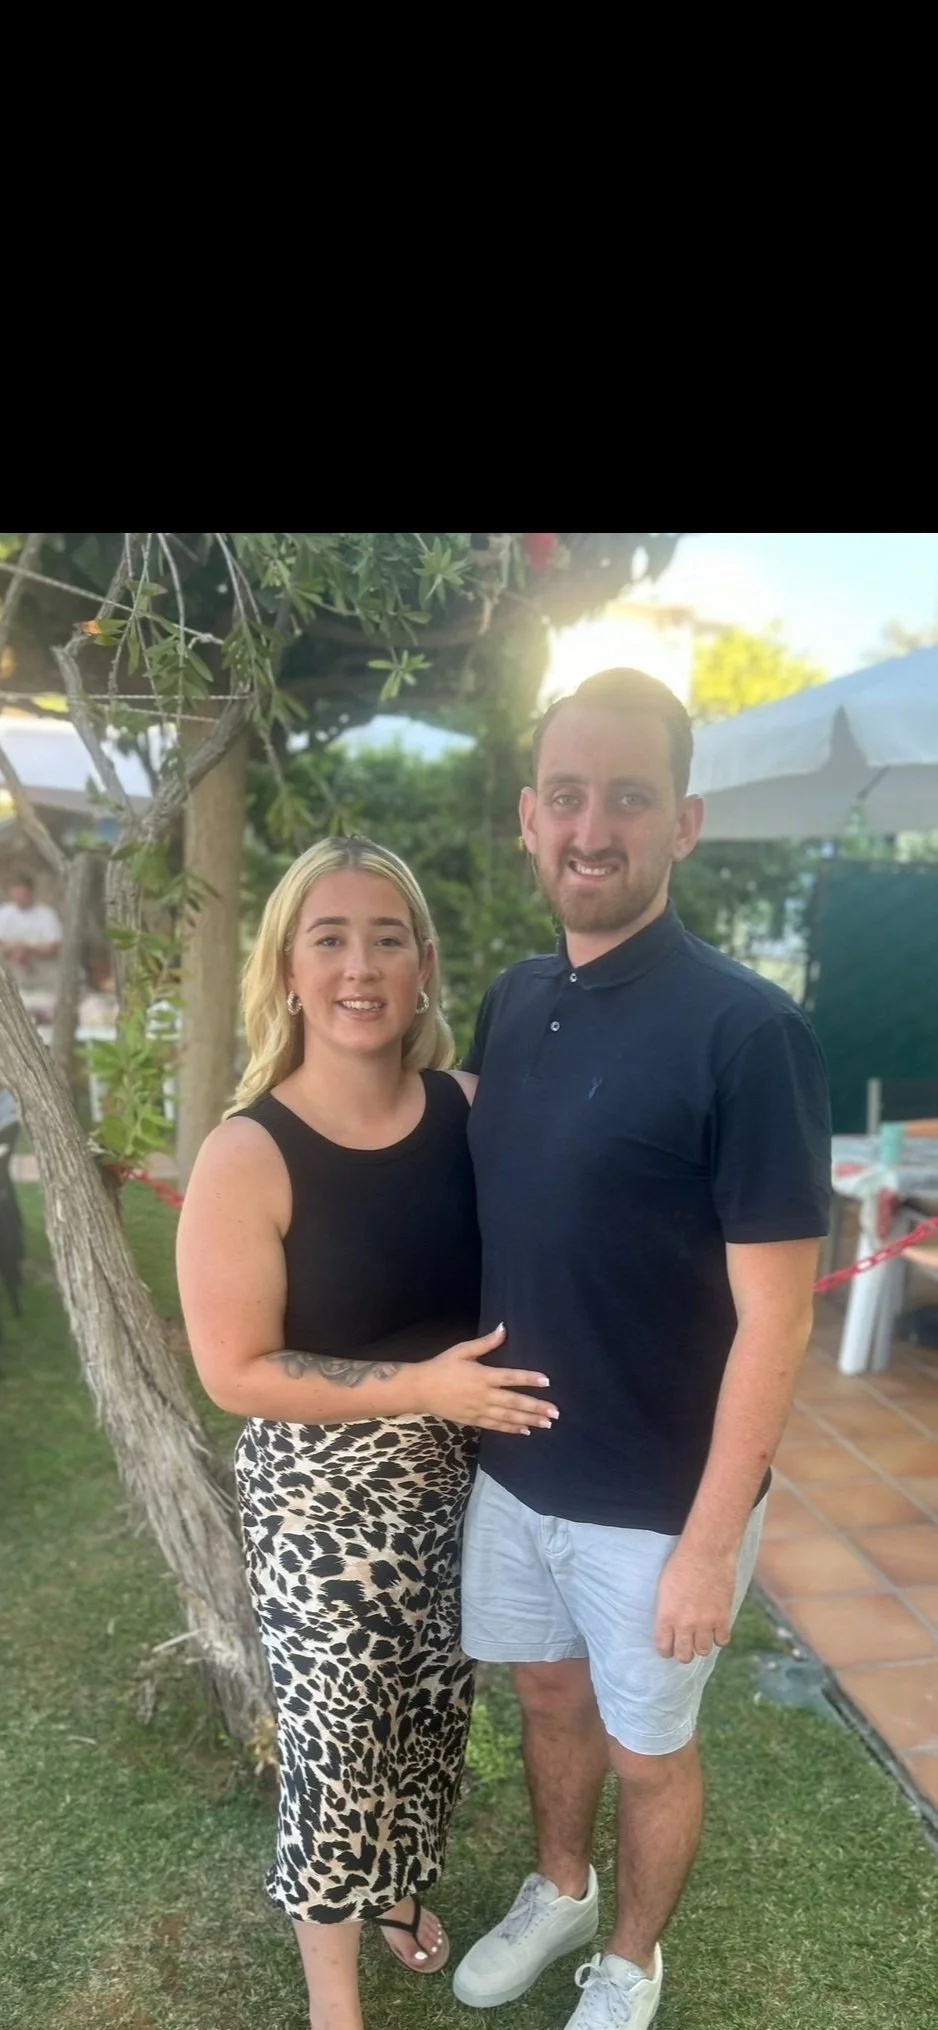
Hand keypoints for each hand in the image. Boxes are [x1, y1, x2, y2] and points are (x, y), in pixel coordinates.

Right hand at [414, 1324, 558, 1434]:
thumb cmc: (442, 1366)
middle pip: (514, 1402)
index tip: (546, 1381)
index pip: (510, 1377)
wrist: (420, 1389)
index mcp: (482, 1375)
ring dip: (529, 1420)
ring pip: (508, 1417)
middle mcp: (483, 1395)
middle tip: (554, 1412)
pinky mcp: (473, 1420)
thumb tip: (503, 1328)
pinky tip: (525, 1431)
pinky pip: (496, 1426)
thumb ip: (485, 1342)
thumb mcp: (462, 1350)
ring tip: (547, 1423)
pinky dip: (511, 1429)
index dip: (529, 1378)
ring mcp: (479, 1410)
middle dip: (536, 1407)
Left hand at [654, 1538, 737, 1663]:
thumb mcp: (664, 1588)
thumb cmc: (681, 1564)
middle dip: (683, 1653)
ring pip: (704, 1651)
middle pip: (684, 1655)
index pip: (663, 1648)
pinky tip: (716, 1629)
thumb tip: (668, 1626)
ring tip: (701, 1637)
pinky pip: (722, 1640)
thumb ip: (666, 1611)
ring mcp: (705, 1622)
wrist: (706, 1552)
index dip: (666, 1650)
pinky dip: (719, 1637)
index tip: (669, 1648)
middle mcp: (685, 1624)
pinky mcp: (723, 1617)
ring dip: (702, 1645)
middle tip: (685, 1646)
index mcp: (666, 1616)